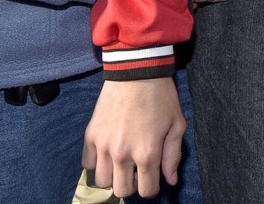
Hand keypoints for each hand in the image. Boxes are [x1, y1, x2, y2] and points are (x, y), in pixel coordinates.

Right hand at [84, 78, 185, 198]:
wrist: (136, 72)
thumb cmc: (161, 98)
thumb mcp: (177, 126)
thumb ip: (173, 157)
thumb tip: (170, 181)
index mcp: (147, 154)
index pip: (147, 191)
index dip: (152, 188)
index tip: (152, 178)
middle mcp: (122, 154)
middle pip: (121, 191)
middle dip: (131, 186)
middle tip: (137, 171)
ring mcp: (103, 145)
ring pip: (101, 181)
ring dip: (113, 176)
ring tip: (122, 163)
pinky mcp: (90, 135)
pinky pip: (86, 164)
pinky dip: (96, 163)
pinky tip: (107, 153)